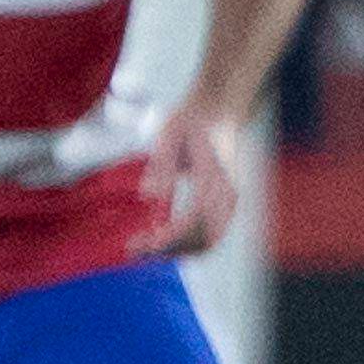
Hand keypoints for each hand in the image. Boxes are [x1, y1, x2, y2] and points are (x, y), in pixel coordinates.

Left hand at [140, 96, 243, 256]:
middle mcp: (228, 195)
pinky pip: (210, 236)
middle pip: (202, 240)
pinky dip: (186, 244)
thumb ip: (162, 164)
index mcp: (215, 177)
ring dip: (176, 251)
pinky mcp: (226, 207)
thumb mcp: (170, 133)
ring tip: (143, 247)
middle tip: (133, 249)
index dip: (167, 239)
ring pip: (207, 243)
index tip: (140, 243)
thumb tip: (148, 195)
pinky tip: (160, 236)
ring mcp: (230, 203)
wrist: (217, 112)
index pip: (194, 222)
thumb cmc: (191, 121)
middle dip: (167, 251)